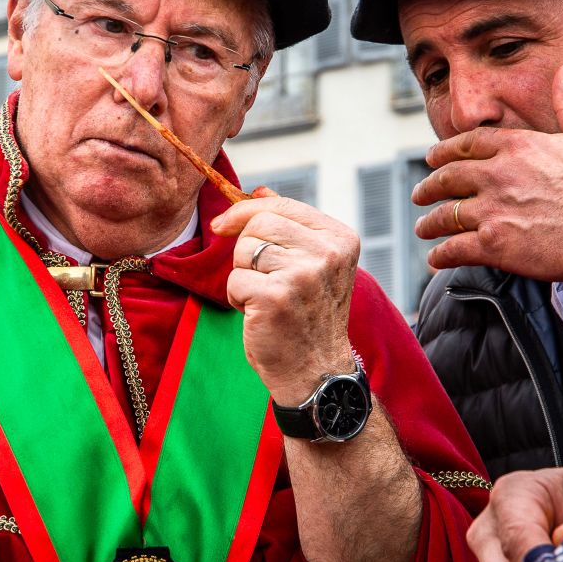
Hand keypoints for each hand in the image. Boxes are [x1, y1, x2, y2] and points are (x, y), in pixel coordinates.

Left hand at [210, 192, 357, 402]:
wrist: (316, 370)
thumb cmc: (308, 316)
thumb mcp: (311, 263)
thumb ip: (290, 225)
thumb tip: (259, 190)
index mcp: (340, 238)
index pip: (280, 205)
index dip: (244, 211)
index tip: (223, 225)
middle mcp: (327, 253)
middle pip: (258, 223)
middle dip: (246, 250)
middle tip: (263, 279)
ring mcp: (303, 274)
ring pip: (243, 251)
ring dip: (244, 277)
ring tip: (267, 299)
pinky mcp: (276, 297)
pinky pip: (235, 280)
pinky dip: (238, 298)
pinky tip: (260, 314)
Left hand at [412, 65, 562, 281]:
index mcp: (518, 147)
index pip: (468, 144)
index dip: (444, 152)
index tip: (432, 157)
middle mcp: (498, 175)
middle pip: (448, 177)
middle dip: (429, 186)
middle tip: (420, 193)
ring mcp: (493, 210)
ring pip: (446, 215)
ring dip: (430, 223)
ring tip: (424, 228)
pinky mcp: (494, 245)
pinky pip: (454, 249)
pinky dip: (441, 255)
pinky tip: (436, 257)